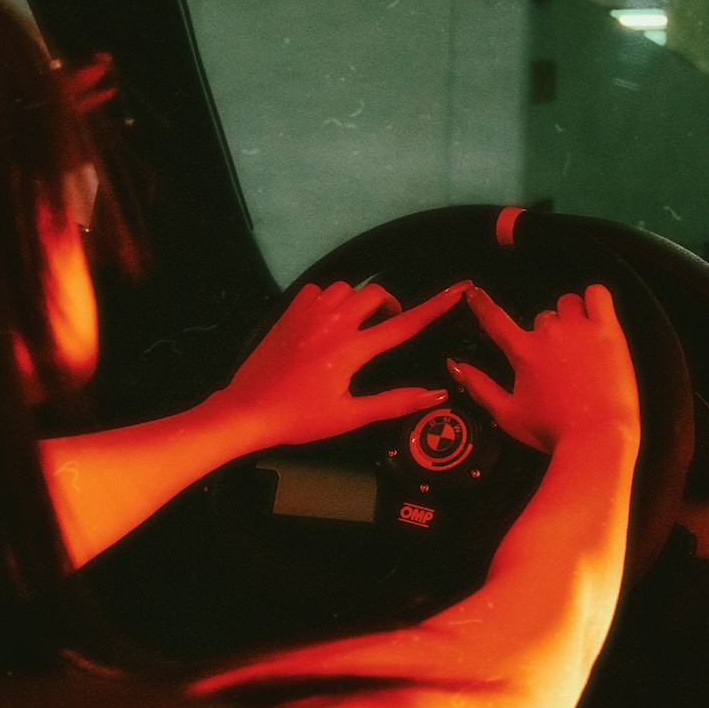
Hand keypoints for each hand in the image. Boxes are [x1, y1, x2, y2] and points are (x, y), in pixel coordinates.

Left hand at [222, 280, 468, 447]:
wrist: (248, 410)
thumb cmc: (300, 419)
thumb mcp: (350, 417)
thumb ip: (395, 402)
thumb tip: (436, 394)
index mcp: (352, 349)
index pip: (405, 324)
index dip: (437, 305)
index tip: (459, 288)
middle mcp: (333, 323)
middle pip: (376, 295)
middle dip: (389, 307)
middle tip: (384, 329)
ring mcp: (309, 313)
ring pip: (347, 288)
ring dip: (359, 302)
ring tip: (355, 327)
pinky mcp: (290, 312)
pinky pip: (320, 290)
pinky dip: (331, 300)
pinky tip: (326, 322)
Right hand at [449, 283, 639, 453]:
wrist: (596, 438)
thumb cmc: (553, 431)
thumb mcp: (507, 414)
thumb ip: (479, 386)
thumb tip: (455, 367)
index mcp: (524, 353)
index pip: (494, 318)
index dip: (481, 303)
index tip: (474, 293)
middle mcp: (549, 334)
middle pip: (542, 316)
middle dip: (547, 332)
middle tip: (559, 359)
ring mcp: (580, 329)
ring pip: (568, 303)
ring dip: (570, 316)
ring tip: (580, 342)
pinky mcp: (608, 331)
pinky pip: (598, 294)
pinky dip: (594, 300)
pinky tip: (595, 317)